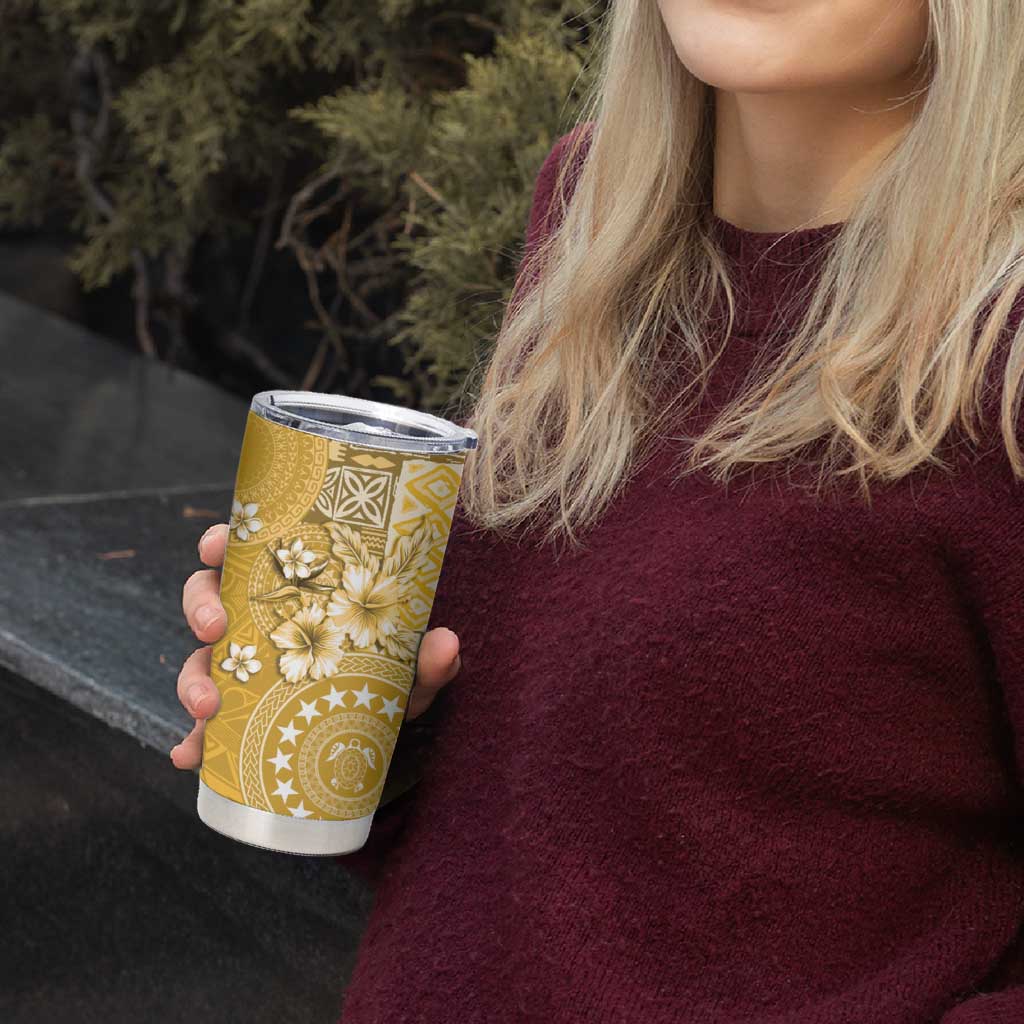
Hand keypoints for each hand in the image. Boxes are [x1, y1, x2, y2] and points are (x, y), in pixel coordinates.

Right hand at [169, 522, 462, 768]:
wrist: (383, 729)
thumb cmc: (390, 676)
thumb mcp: (410, 668)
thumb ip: (428, 658)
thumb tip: (446, 643)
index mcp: (291, 591)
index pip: (246, 553)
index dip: (220, 542)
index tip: (215, 545)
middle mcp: (258, 623)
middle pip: (208, 599)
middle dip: (200, 610)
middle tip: (215, 629)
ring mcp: (243, 670)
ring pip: (199, 661)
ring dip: (192, 680)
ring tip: (207, 707)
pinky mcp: (239, 717)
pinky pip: (204, 727)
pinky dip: (193, 742)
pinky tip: (189, 756)